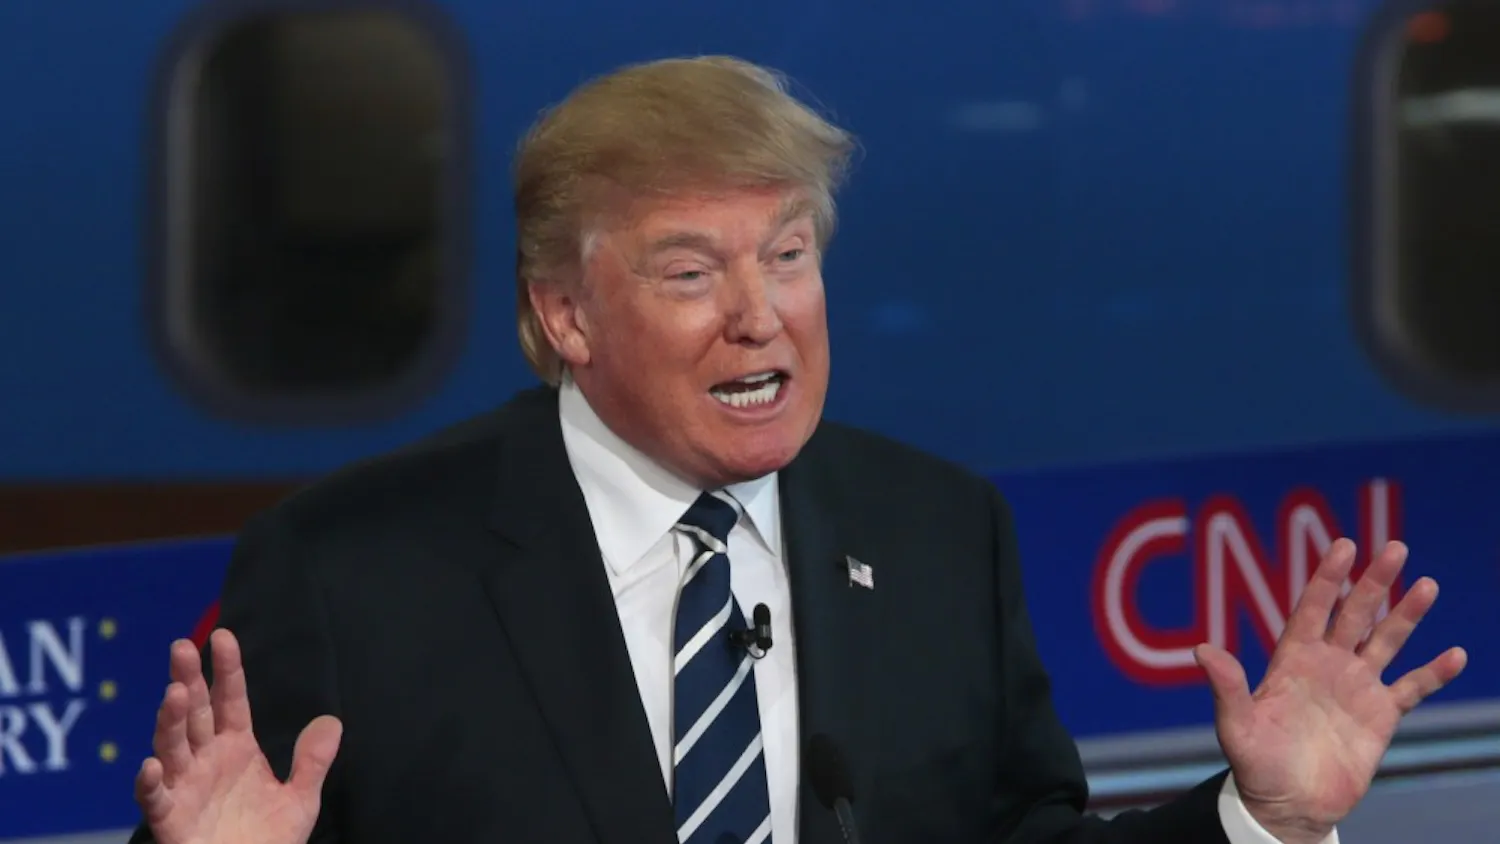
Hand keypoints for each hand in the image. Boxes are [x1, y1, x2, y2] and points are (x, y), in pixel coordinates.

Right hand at [135, 629, 342, 843]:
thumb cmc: (269, 841)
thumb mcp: (300, 800)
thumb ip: (312, 762)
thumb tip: (332, 720)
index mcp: (236, 748)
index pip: (230, 700)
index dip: (226, 669)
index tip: (222, 636)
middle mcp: (206, 761)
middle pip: (195, 713)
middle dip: (188, 680)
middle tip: (182, 647)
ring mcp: (184, 787)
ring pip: (172, 747)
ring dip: (170, 721)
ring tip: (175, 694)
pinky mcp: (170, 820)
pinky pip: (155, 799)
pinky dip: (149, 782)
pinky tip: (150, 764)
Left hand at [1192, 539, 1465, 843]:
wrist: (1289, 805)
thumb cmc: (1255, 765)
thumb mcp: (1237, 726)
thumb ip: (1227, 687)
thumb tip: (1201, 650)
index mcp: (1293, 659)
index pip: (1313, 608)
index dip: (1328, 578)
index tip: (1344, 546)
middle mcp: (1327, 664)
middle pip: (1355, 614)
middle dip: (1374, 582)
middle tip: (1395, 547)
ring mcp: (1356, 687)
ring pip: (1386, 642)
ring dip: (1406, 616)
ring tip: (1428, 586)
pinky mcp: (1380, 715)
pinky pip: (1411, 688)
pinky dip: (1433, 673)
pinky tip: (1455, 655)